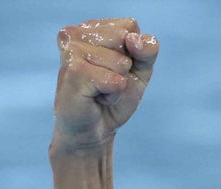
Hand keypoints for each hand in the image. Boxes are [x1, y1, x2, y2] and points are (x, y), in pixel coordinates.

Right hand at [51, 18, 158, 155]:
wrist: (94, 131)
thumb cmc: (113, 99)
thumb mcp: (140, 70)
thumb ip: (148, 49)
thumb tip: (133, 39)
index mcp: (89, 28)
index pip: (130, 26)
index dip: (133, 53)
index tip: (115, 69)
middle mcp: (76, 34)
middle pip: (125, 39)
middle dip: (125, 68)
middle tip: (106, 82)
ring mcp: (72, 51)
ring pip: (120, 62)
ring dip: (117, 84)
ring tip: (99, 91)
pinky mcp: (74, 71)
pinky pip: (115, 81)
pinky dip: (113, 95)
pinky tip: (95, 98)